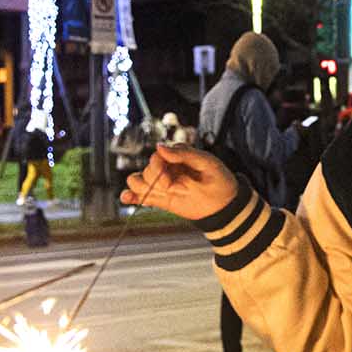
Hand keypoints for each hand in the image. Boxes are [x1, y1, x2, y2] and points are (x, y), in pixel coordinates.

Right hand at [120, 144, 238, 220]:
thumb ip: (183, 153)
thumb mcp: (206, 162)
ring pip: (138, 181)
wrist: (225, 204)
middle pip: (147, 170)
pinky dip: (130, 196)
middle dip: (155, 179)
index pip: (157, 157)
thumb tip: (159, 146)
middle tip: (172, 188)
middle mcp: (167, 168)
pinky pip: (140, 196)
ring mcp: (162, 184)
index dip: (159, 168)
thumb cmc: (218, 179)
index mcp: (177, 156)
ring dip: (141, 187)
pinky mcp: (161, 199)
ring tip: (156, 194)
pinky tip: (126, 198)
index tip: (170, 181)